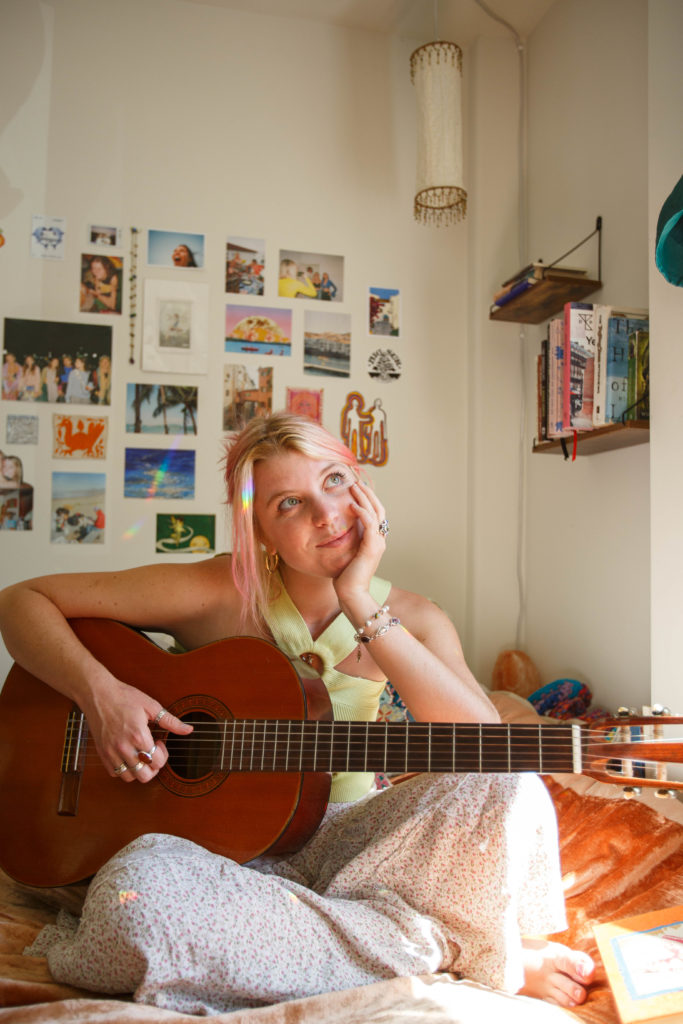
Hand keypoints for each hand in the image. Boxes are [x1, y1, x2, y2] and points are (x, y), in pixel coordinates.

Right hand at [85, 679, 192, 783]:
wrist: (98, 694)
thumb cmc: (124, 697)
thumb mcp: (151, 706)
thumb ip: (170, 721)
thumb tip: (188, 730)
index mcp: (138, 735)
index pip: (156, 761)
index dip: (163, 755)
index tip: (159, 742)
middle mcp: (123, 747)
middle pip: (144, 776)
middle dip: (154, 767)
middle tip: (153, 753)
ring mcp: (111, 752)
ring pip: (129, 777)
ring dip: (139, 770)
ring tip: (141, 755)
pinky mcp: (102, 753)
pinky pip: (114, 773)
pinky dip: (124, 770)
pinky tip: (128, 756)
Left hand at [333, 479, 387, 604]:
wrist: (351, 594)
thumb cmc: (345, 577)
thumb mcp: (346, 553)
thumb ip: (347, 540)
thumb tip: (336, 528)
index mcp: (374, 540)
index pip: (375, 514)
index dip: (367, 499)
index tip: (356, 487)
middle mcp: (379, 540)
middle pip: (379, 509)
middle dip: (367, 494)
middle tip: (356, 481)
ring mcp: (377, 544)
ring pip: (376, 513)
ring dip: (365, 498)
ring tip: (354, 487)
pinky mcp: (371, 548)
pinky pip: (371, 525)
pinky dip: (363, 513)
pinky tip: (353, 505)